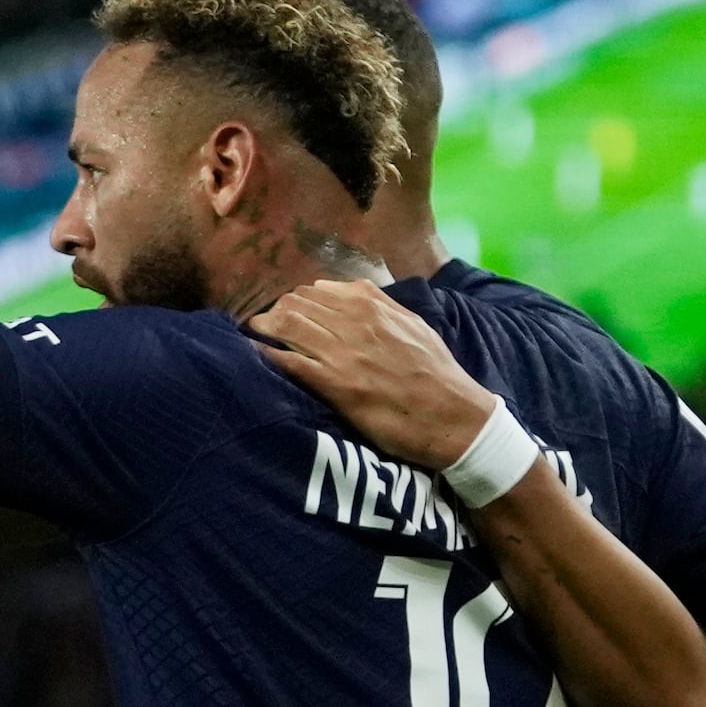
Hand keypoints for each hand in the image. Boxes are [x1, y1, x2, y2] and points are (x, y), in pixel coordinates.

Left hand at [251, 280, 497, 471]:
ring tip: (255, 337)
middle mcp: (354, 321)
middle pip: (294, 305)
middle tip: (262, 327)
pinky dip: (265, 355)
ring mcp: (342, 352)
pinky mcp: (336, 384)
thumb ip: (379, 305)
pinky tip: (253, 355)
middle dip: (274, 314)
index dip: (293, 302)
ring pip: (287, 326)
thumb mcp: (411, 324)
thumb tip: (345, 293)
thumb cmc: (434, 373)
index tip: (283, 313)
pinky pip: (288, 361)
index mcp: (372, 304)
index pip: (315, 291)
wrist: (452, 415)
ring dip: (264, 330)